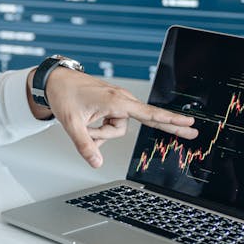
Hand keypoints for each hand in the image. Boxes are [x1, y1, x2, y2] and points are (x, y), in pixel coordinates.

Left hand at [31, 66, 197, 168]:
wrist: (56, 80)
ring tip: (83, 121)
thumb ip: (84, 145)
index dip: (169, 120)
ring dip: (100, 131)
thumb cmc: (64, 95)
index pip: (149, 114)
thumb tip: (96, 163)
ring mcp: (117, 102)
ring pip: (117, 129)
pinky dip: (100, 128)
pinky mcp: (112, 105)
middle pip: (128, 127)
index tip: (188, 122)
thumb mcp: (71, 124)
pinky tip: (87, 123)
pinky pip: (112, 124)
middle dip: (127, 131)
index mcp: (115, 101)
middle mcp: (120, 100)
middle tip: (178, 130)